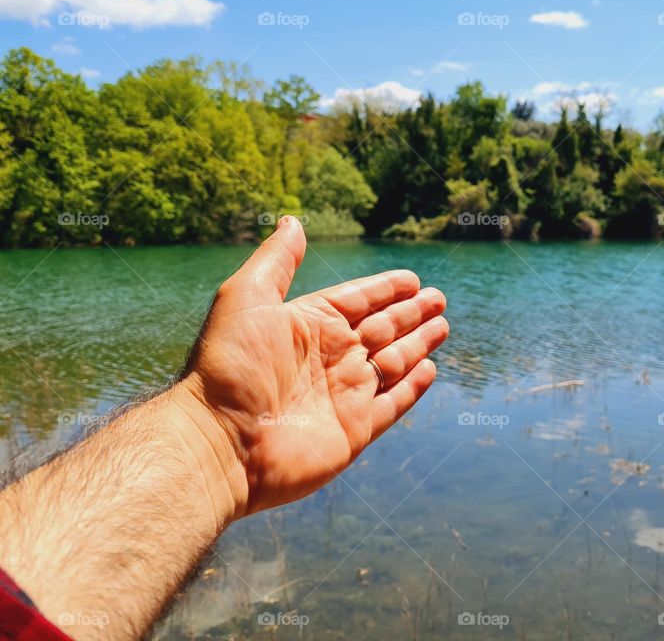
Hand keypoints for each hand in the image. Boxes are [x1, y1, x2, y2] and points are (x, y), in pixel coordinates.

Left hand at [176, 216, 447, 517]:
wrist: (220, 442)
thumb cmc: (229, 366)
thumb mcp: (247, 297)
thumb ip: (277, 260)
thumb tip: (292, 220)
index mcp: (309, 324)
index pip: (358, 300)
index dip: (386, 289)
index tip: (412, 279)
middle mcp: (329, 357)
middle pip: (382, 328)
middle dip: (411, 313)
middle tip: (439, 299)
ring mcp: (344, 394)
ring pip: (394, 362)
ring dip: (419, 343)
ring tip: (442, 326)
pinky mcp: (355, 429)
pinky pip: (393, 403)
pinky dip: (413, 387)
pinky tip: (429, 369)